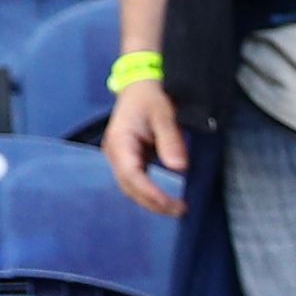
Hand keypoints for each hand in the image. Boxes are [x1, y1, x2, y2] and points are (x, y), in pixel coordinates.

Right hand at [102, 75, 187, 214]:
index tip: (172, 204)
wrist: (141, 85)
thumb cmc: (152, 96)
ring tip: (176, 208)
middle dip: (153, 202)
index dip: (150, 193)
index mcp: (119, 141)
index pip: (132, 175)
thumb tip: (179, 168)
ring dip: (151, 201)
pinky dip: (149, 193)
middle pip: (129, 187)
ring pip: (131, 187)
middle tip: (181, 210)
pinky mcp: (127, 159)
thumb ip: (170, 140)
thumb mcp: (165, 113)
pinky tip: (166, 200)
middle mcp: (114, 152)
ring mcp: (118, 157)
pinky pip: (135, 181)